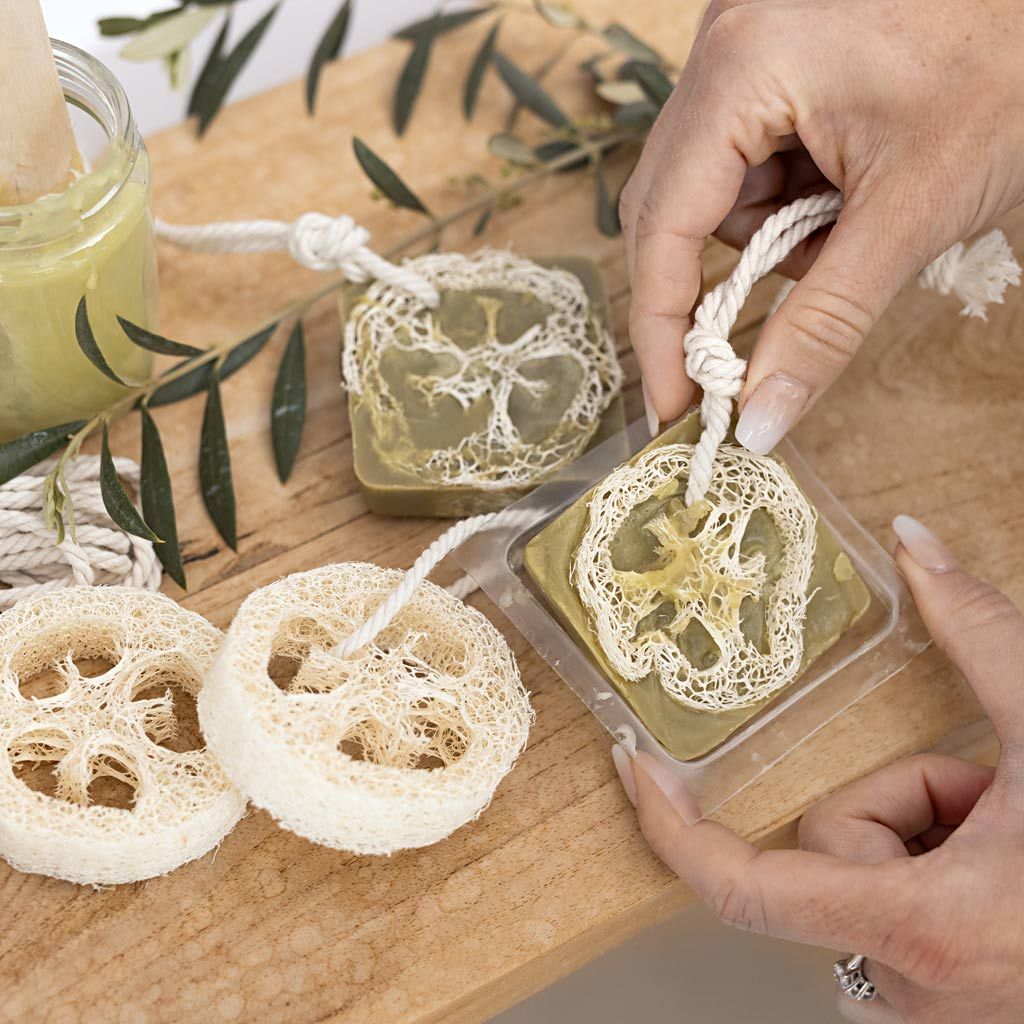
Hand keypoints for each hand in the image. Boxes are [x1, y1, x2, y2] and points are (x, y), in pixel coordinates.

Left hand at [612, 515, 1023, 1022]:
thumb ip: (982, 630)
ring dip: (933, 828)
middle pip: (836, 847)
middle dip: (906, 796)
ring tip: (1017, 829)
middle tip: (996, 796)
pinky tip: (1015, 862)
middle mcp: (920, 990)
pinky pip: (900, 907)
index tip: (637, 770)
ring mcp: (938, 1008)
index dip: (673, 827)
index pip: (744, 888)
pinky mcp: (954, 1003)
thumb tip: (918, 545)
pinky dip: (944, 864)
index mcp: (929, 929)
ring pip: (870, 872)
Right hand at [620, 0, 1023, 449]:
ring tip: (851, 224)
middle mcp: (725, 50)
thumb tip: (759, 418)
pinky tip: (849, 192)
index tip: (675, 405)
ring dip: (773, 238)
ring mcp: (748, 49)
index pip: (663, 226)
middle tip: (753, 346)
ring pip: (719, 192)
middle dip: (729, 277)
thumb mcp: (911, 212)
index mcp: (742, 69)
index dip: (661, 328)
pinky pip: (752, 162)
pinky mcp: (774, 61)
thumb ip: (824, 325)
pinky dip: (793, 202)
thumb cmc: (1013, 67)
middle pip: (676, 209)